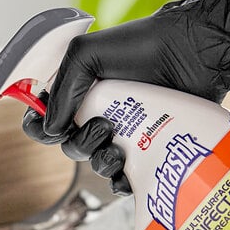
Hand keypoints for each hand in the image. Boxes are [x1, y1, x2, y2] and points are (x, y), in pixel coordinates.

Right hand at [23, 0, 229, 194]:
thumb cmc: (141, 47)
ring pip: (96, 164)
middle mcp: (97, 115)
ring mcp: (123, 134)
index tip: (48, 126)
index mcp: (78, 94)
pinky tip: (130, 174)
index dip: (38, 127)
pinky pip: (125, 179)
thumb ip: (62, 88)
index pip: (44, 119)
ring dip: (100, 162)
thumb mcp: (87, 54)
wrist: (191, 54)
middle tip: (104, 126)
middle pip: (70, 147)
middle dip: (80, 143)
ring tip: (120, 148)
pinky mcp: (147, 150)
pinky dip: (122, 182)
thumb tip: (51, 128)